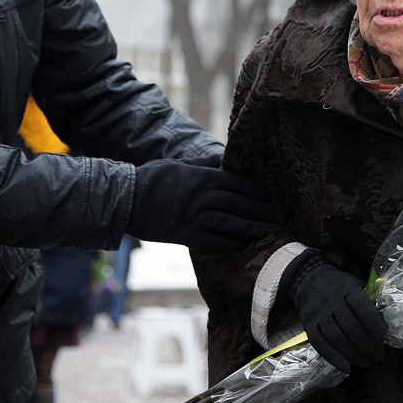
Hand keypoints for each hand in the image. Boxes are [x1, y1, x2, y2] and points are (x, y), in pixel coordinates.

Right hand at [129, 158, 268, 252]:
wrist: (126, 201)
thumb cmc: (153, 179)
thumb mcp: (180, 165)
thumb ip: (205, 164)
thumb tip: (225, 160)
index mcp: (203, 178)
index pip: (239, 183)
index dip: (257, 190)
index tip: (269, 194)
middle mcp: (204, 198)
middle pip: (241, 204)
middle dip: (260, 209)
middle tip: (276, 214)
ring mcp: (196, 219)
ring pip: (233, 224)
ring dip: (251, 228)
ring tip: (264, 230)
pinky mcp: (188, 236)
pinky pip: (217, 242)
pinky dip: (232, 243)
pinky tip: (242, 242)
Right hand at [282, 249, 385, 371]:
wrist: (309, 281)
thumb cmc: (340, 287)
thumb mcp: (356, 284)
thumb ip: (370, 299)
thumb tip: (388, 321)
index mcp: (347, 288)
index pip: (362, 308)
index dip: (374, 326)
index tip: (382, 339)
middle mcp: (331, 301)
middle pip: (351, 327)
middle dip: (367, 345)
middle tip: (378, 355)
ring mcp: (318, 314)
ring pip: (336, 337)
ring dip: (353, 354)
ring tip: (366, 362)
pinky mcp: (308, 325)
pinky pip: (319, 344)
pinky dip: (333, 357)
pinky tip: (345, 366)